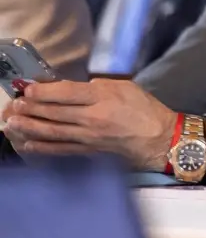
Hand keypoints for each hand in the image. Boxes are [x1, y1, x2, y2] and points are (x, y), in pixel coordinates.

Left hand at [2, 79, 176, 170]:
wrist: (159, 137)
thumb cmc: (144, 108)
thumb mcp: (125, 87)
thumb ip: (97, 86)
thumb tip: (70, 88)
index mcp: (103, 97)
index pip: (66, 93)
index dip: (43, 91)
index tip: (27, 89)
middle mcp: (93, 117)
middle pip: (54, 112)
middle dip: (30, 108)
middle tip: (14, 104)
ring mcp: (89, 137)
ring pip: (52, 131)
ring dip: (29, 127)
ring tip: (11, 123)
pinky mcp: (89, 151)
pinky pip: (60, 149)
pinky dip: (42, 147)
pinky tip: (27, 143)